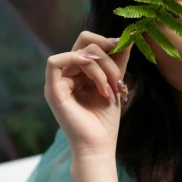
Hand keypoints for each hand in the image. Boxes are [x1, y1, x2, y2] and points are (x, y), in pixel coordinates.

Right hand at [44, 30, 134, 157]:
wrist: (99, 146)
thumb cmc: (106, 121)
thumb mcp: (115, 83)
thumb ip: (118, 60)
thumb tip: (128, 36)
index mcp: (79, 72)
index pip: (89, 43)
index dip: (107, 41)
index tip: (125, 46)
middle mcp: (67, 74)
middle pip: (84, 43)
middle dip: (107, 54)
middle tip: (118, 76)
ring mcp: (58, 82)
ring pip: (79, 52)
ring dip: (101, 66)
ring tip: (110, 88)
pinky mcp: (52, 91)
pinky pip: (54, 62)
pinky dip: (75, 59)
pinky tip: (94, 75)